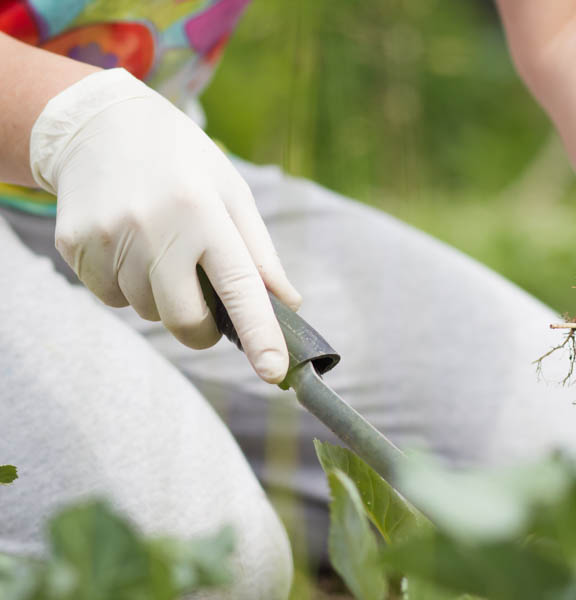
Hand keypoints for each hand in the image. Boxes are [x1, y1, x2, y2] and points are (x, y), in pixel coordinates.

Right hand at [30, 69, 301, 382]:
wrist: (100, 124)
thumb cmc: (183, 163)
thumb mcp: (231, 193)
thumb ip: (259, 253)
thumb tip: (287, 304)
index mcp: (204, 212)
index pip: (239, 286)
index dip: (259, 335)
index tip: (274, 373)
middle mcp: (155, 227)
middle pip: (184, 319)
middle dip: (202, 330)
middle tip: (207, 312)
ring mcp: (109, 237)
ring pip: (145, 310)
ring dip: (161, 297)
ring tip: (160, 247)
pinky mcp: (75, 244)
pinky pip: (109, 296)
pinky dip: (125, 286)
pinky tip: (128, 245)